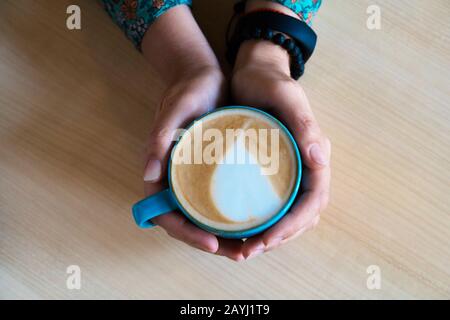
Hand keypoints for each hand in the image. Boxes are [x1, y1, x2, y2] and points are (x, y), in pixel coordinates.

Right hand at [140, 5, 244, 260]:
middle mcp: (177, 181)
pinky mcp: (213, 174)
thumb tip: (147, 175)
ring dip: (224, 237)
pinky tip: (255, 223)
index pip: (165, 215)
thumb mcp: (174, 111)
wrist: (206, 78)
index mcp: (161, 173)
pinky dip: (233, 218)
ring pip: (205, 219)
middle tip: (240, 253)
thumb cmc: (188, 91)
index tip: (211, 242)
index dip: (186, 233)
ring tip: (250, 246)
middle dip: (211, 243)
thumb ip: (158, 140)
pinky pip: (219, 203)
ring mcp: (195, 180)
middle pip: (188, 224)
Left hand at [231, 40, 330, 258]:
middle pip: (301, 216)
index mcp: (314, 155)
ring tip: (241, 248)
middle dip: (278, 238)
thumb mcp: (286, 97)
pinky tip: (237, 229)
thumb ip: (304, 125)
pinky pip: (270, 204)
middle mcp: (304, 168)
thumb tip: (321, 160)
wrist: (253, 71)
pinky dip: (258, 221)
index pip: (313, 201)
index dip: (292, 225)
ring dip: (268, 236)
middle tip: (247, 251)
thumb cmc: (269, 82)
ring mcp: (287, 171)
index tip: (266, 239)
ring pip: (286, 215)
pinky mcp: (269, 171)